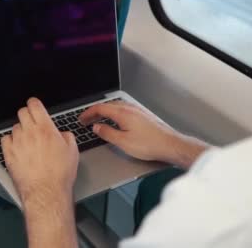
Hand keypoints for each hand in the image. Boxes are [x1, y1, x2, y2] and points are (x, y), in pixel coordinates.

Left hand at [1, 98, 78, 204]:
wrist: (46, 192)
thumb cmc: (60, 175)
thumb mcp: (72, 151)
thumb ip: (67, 137)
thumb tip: (62, 134)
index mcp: (46, 129)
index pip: (34, 105)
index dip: (34, 104)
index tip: (35, 106)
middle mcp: (29, 133)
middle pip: (22, 112)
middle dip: (27, 115)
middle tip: (31, 122)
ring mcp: (17, 143)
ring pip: (14, 127)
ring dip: (20, 131)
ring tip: (27, 141)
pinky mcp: (9, 155)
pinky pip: (5, 140)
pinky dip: (10, 141)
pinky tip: (17, 148)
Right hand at [79, 101, 209, 167]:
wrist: (169, 145)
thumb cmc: (149, 144)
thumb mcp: (123, 142)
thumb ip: (107, 133)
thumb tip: (97, 128)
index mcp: (122, 113)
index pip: (100, 108)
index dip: (88, 113)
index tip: (81, 118)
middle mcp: (130, 109)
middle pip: (107, 106)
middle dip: (95, 112)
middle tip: (87, 120)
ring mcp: (137, 111)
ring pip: (116, 107)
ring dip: (105, 112)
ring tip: (98, 121)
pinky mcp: (143, 116)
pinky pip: (124, 110)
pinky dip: (114, 114)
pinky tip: (115, 121)